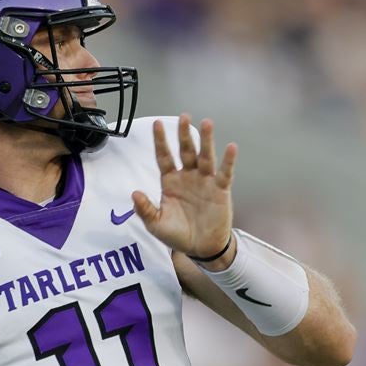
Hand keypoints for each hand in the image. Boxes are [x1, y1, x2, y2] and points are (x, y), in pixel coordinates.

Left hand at [132, 115, 236, 268]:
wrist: (200, 248)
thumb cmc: (177, 234)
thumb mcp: (156, 224)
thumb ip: (145, 209)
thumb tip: (134, 193)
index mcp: (170, 181)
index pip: (164, 157)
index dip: (161, 141)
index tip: (157, 124)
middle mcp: (188, 177)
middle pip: (186, 151)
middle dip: (184, 134)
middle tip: (183, 116)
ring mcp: (205, 182)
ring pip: (205, 157)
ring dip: (206, 140)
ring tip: (207, 123)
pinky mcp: (220, 190)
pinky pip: (225, 173)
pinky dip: (228, 161)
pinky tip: (231, 147)